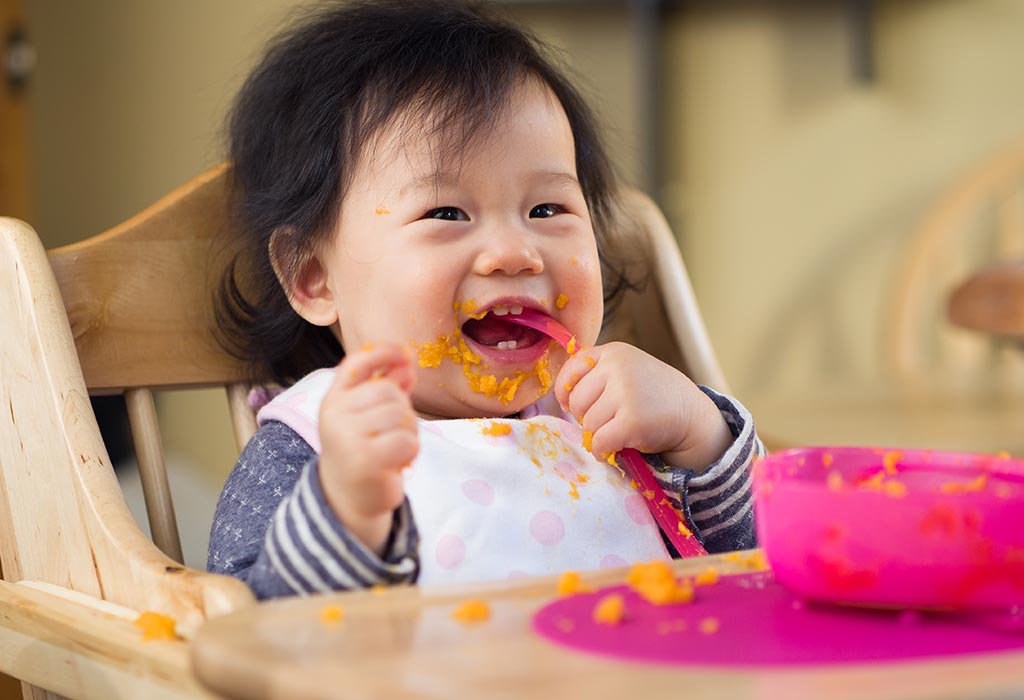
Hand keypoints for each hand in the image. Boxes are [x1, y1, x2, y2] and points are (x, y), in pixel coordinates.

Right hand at [318, 344, 417, 554]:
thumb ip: (386, 388)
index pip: (357, 362)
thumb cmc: (364, 450)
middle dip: (403, 410)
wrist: (348, 497)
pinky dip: (411, 452)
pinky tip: (397, 463)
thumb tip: (406, 363)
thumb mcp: (370, 416)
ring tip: (395, 448)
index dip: (384, 353)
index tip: (406, 355)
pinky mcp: (365, 460)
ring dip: (409, 433)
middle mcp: (334, 414)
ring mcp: (347, 436)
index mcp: (334, 399)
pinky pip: (407, 441)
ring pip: (401, 415)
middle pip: (389, 391)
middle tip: (395, 433)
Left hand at [553, 342, 731, 471]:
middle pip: (578, 401)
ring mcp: (626, 392)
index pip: (571, 370)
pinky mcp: (632, 420)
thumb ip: (597, 376)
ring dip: (598, 435)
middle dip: (586, 417)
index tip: (572, 405)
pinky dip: (603, 450)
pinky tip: (616, 447)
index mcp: (614, 352)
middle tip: (607, 421)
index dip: (566, 392)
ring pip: (588, 424)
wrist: (691, 415)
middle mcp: (618, 367)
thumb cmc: (652, 396)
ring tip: (619, 431)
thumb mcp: (627, 371)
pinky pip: (599, 442)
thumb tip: (562, 399)